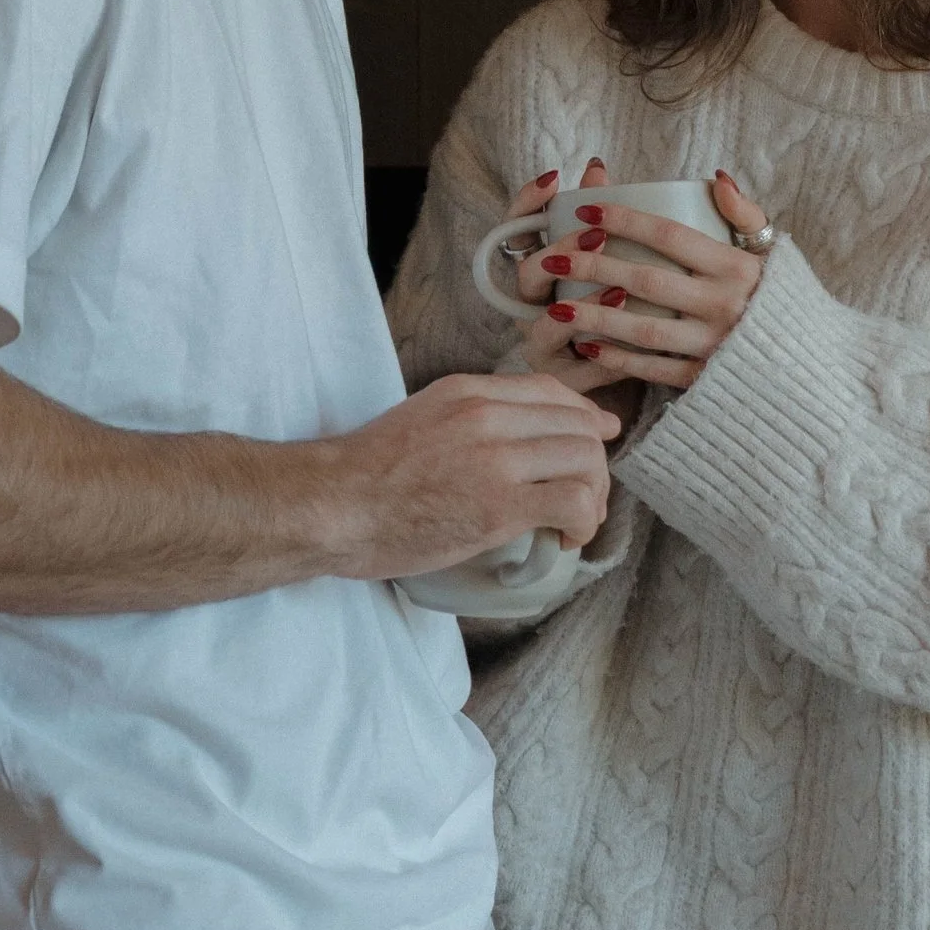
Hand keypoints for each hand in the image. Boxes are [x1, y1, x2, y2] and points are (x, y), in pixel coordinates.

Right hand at [327, 370, 619, 580]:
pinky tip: (566, 538)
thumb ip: (467, 423)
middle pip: (578, 425)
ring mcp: (496, 458)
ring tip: (575, 524)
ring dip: (594, 496)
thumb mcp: (421, 420)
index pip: (550, 390)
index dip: (584, 416)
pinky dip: (584, 522)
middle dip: (595, 464)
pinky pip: (574, 501)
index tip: (597, 438)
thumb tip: (509, 445)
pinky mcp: (500, 504)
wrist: (332, 506)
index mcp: (467, 391)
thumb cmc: (365, 478)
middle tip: (584, 499)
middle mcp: (488, 415)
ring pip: (586, 461)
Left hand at [523, 158, 769, 393]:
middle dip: (595, 266)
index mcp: (736, 267)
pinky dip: (618, 359)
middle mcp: (724, 305)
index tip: (587, 209)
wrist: (810, 365)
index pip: (670, 236)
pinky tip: (587, 347)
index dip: (625, 220)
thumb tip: (715, 178)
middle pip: (647, 280)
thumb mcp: (774, 251)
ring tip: (557, 305)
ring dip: (596, 316)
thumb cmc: (782, 299)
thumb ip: (745, 214)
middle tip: (554, 256)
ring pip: (643, 328)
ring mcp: (713, 346)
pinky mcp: (706, 380)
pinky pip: (653, 369)